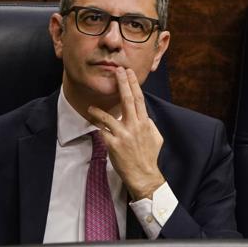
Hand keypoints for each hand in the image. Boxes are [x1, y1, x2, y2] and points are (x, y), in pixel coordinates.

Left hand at [87, 68, 166, 200]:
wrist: (144, 175)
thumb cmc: (149, 157)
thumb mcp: (156, 138)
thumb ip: (149, 124)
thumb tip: (144, 116)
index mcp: (145, 123)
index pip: (139, 99)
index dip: (133, 84)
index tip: (129, 73)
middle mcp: (135, 126)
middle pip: (127, 100)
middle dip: (122, 84)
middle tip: (117, 71)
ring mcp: (123, 135)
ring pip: (108, 117)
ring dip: (98, 111)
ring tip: (91, 107)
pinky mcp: (113, 145)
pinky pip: (102, 132)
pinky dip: (98, 129)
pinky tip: (93, 127)